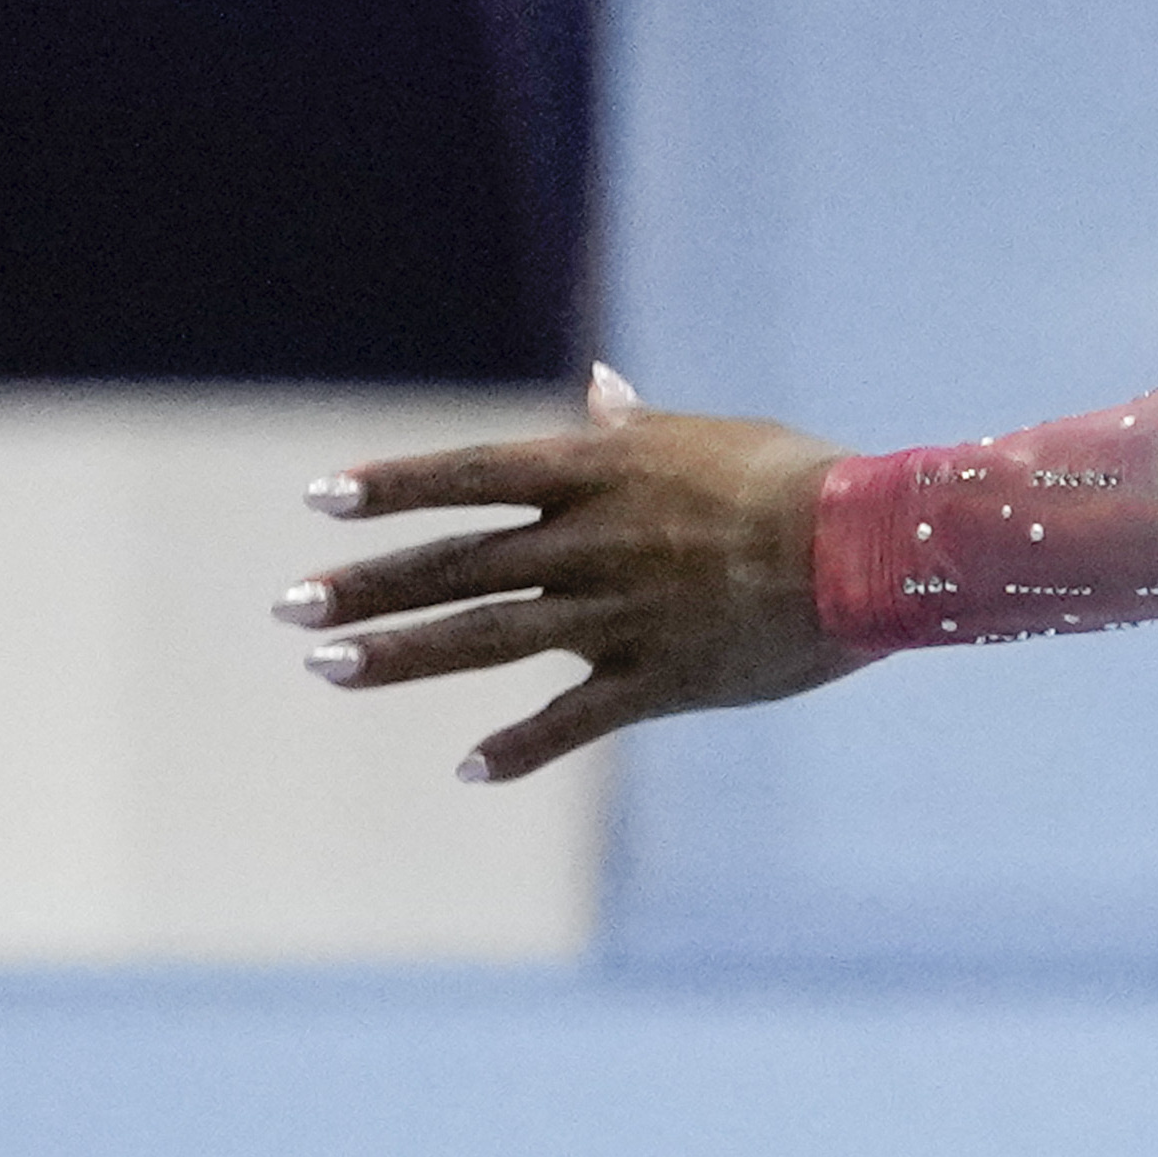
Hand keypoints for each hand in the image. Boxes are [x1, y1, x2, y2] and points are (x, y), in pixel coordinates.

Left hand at [287, 381, 851, 780]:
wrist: (868, 548)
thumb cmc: (797, 478)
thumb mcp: (708, 438)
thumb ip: (636, 428)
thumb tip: (597, 388)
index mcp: (600, 472)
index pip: (470, 474)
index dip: (392, 486)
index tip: (321, 498)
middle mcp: (590, 540)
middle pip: (454, 562)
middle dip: (366, 584)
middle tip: (289, 605)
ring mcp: (617, 612)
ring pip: (485, 635)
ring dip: (400, 653)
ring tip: (326, 666)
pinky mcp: (655, 677)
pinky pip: (572, 718)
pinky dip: (520, 747)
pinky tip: (468, 768)